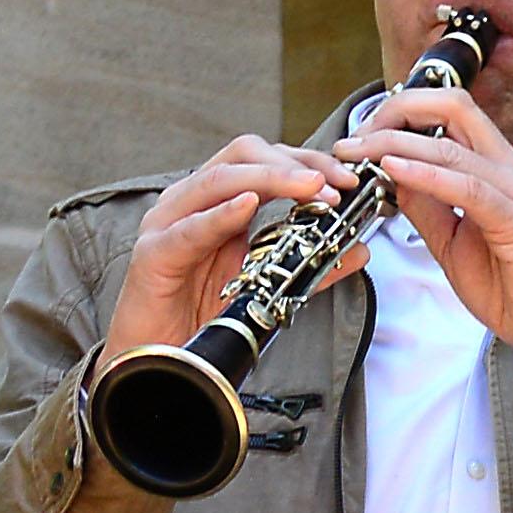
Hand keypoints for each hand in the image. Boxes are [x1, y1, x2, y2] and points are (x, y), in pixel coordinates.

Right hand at [97, 131, 369, 371]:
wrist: (157, 357)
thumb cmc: (203, 315)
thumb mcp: (266, 285)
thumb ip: (309, 266)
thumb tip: (359, 250)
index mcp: (218, 201)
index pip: (264, 159)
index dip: (308, 161)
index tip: (347, 179)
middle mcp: (192, 200)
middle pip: (243, 155)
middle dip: (294, 163)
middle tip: (335, 184)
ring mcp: (169, 222)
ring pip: (219, 180)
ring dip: (270, 180)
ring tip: (309, 188)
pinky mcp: (154, 253)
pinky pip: (189, 228)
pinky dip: (220, 216)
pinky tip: (248, 208)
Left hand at [344, 78, 512, 421]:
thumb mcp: (452, 242)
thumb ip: (426, 205)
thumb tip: (390, 173)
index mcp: (499, 168)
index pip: (451, 111)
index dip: (403, 111)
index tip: (364, 135)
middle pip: (454, 107)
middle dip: (396, 112)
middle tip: (356, 138)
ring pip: (451, 146)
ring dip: (396, 144)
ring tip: (360, 152)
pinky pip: (467, 188)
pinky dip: (426, 175)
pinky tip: (394, 169)